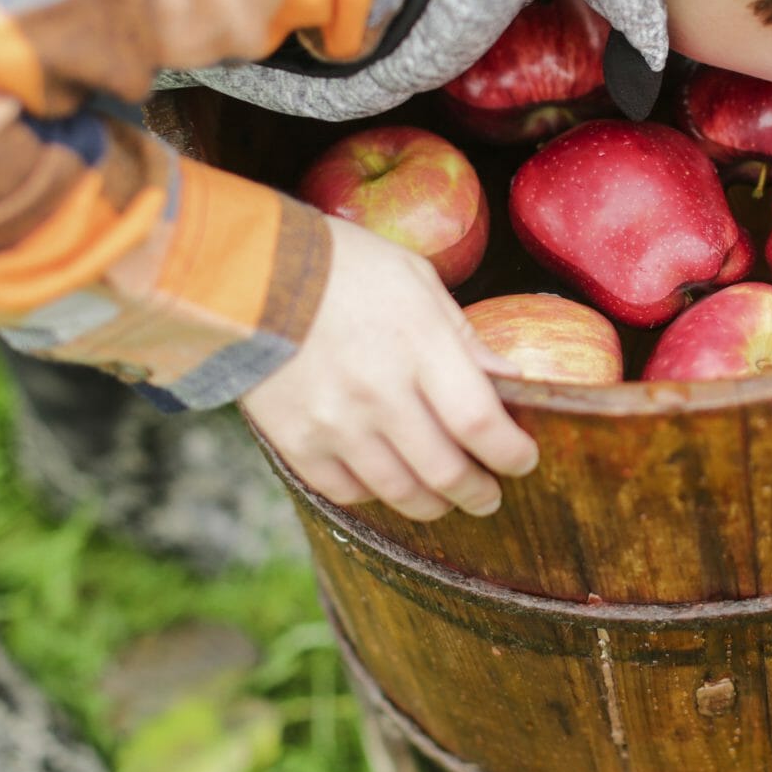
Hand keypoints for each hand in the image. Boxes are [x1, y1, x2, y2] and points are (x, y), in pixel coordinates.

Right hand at [241, 218, 537, 520]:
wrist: (247, 272)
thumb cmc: (344, 266)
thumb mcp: (417, 282)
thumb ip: (464, 339)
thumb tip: (510, 382)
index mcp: (419, 346)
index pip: (480, 424)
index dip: (512, 453)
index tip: (524, 458)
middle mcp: (380, 393)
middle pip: (445, 472)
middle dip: (479, 493)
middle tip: (489, 494)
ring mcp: (335, 423)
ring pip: (399, 492)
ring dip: (433, 504)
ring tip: (445, 497)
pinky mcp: (296, 442)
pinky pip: (348, 492)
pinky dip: (377, 495)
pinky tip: (388, 481)